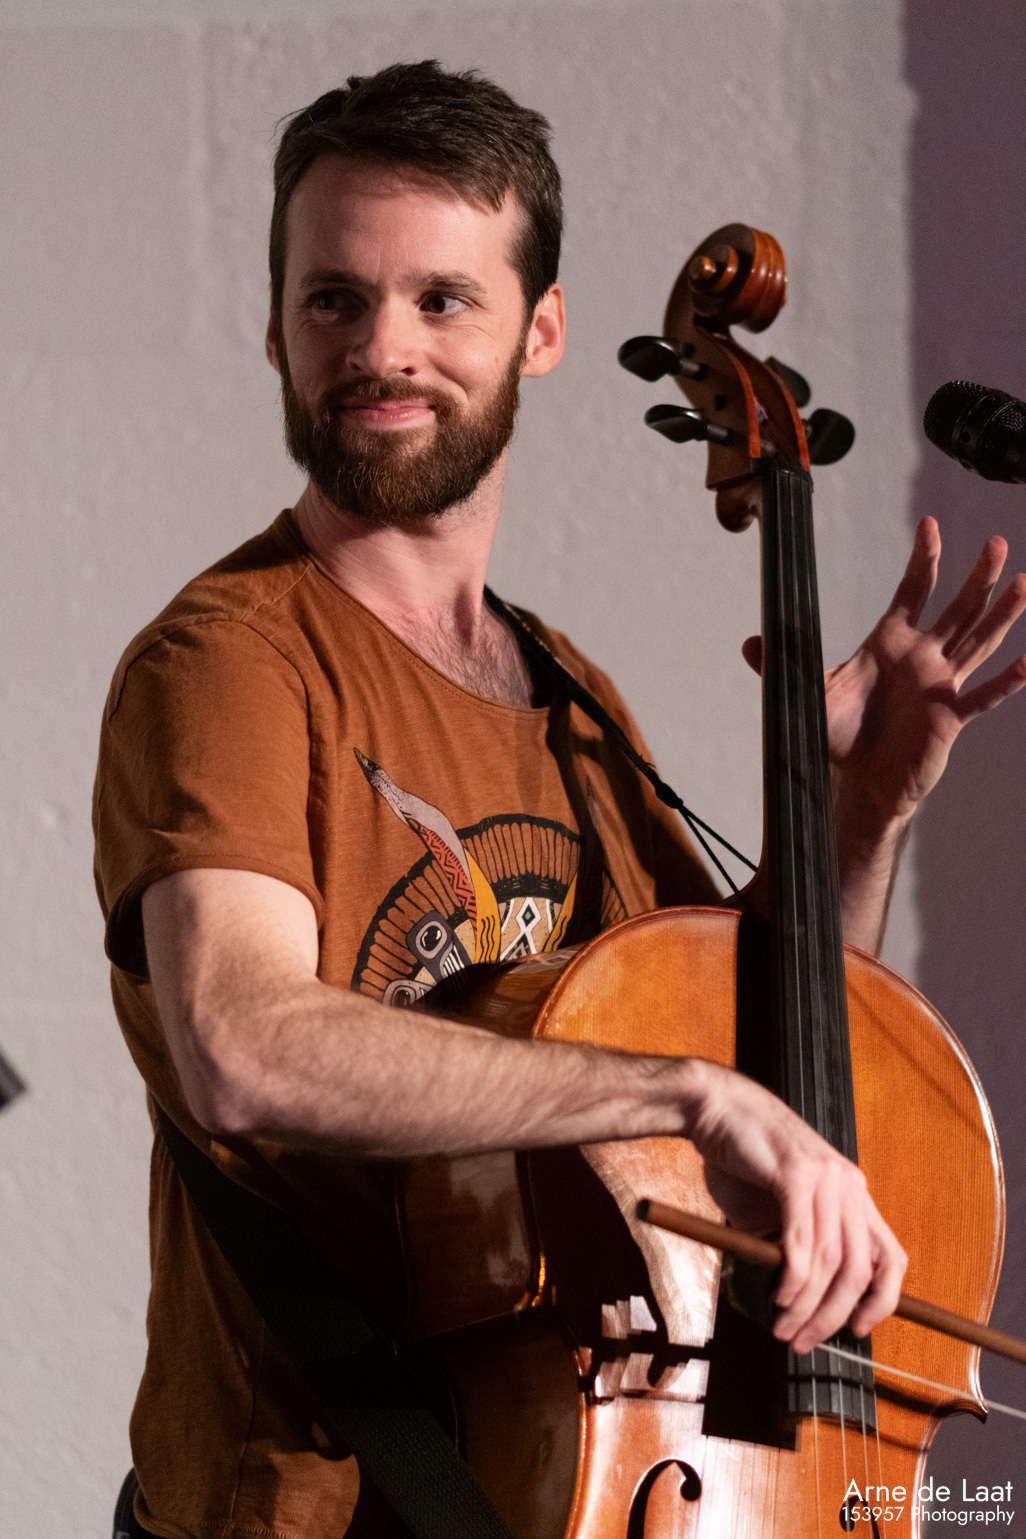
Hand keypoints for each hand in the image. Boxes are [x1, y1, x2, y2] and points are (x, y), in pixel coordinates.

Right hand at [684, 1061, 906, 1351]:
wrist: (716, 1107)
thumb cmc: (743, 1158)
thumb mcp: (777, 1211)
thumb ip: (793, 1246)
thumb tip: (797, 1300)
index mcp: (852, 1194)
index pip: (889, 1256)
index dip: (882, 1300)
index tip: (858, 1331)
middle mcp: (849, 1186)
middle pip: (860, 1269)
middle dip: (835, 1317)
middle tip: (805, 1342)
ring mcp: (826, 1177)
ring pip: (831, 1260)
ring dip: (809, 1305)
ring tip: (784, 1328)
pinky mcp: (796, 1173)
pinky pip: (803, 1239)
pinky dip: (794, 1276)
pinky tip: (781, 1297)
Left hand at [744, 517, 1025, 830]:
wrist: (853, 784)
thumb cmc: (837, 736)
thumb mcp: (807, 692)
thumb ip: (781, 664)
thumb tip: (749, 643)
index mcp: (889, 643)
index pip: (912, 592)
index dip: (923, 560)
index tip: (928, 525)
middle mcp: (921, 658)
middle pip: (958, 609)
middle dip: (978, 576)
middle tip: (997, 542)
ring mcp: (940, 685)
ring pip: (978, 642)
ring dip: (1002, 615)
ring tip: (1025, 583)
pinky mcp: (949, 717)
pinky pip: (984, 698)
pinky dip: (1008, 682)